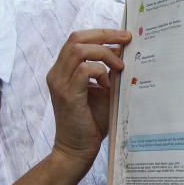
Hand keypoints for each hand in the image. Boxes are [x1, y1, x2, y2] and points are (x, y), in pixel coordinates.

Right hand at [47, 29, 130, 166]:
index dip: (101, 34)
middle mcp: (57, 73)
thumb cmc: (90, 123)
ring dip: (104, 53)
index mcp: (62, 70)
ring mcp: (59, 83)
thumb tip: (124, 52)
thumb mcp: (102, 92)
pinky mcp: (68, 94)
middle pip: (77, 38)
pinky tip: (108, 85)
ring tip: (119, 66)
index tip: (123, 37)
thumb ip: (108, 73)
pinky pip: (84, 70)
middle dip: (105, 35)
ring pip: (79, 49)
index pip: (77, 39)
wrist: (77, 150)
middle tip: (126, 39)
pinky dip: (100, 72)